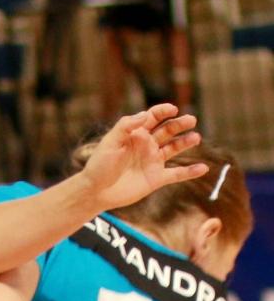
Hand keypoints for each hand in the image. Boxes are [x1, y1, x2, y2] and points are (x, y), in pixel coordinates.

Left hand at [82, 104, 206, 210]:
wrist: (96, 191)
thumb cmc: (99, 165)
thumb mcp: (110, 142)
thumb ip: (126, 126)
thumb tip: (145, 114)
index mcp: (134, 134)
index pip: (152, 117)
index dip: (163, 111)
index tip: (173, 109)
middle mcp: (146, 145)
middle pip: (167, 130)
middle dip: (179, 124)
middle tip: (191, 120)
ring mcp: (153, 161)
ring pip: (174, 148)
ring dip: (186, 142)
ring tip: (196, 137)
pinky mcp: (156, 178)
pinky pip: (177, 174)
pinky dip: (190, 172)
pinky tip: (203, 168)